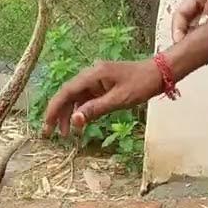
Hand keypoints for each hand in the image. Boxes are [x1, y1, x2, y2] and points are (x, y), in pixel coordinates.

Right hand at [39, 60, 162, 137]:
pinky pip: (85, 98)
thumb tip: (75, 120)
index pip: (66, 92)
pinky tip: (79, 124)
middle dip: (58, 114)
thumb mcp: (119, 99)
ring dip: (69, 115)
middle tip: (51, 134)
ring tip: (66, 134)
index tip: (47, 125)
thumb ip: (95, 109)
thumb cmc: (142, 84)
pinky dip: (80, 111)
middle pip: (67, 95)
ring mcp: (96, 80)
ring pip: (75, 98)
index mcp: (92, 74)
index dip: (54, 109)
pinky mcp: (102, 85)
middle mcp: (91, 75)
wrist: (160, 73)